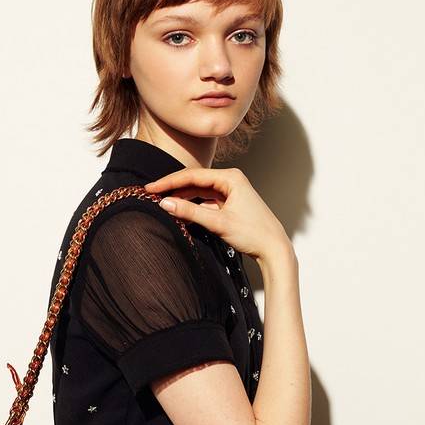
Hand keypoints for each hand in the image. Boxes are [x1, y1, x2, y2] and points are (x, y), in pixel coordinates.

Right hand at [145, 168, 290, 262]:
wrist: (274, 249)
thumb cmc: (253, 233)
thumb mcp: (218, 222)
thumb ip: (190, 212)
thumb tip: (165, 203)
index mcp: (230, 177)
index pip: (193, 176)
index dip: (169, 181)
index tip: (151, 187)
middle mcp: (230, 181)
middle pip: (194, 182)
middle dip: (173, 189)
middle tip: (151, 195)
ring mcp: (230, 193)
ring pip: (199, 193)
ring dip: (182, 199)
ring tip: (163, 205)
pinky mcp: (229, 205)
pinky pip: (205, 203)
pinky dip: (193, 208)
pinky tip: (180, 213)